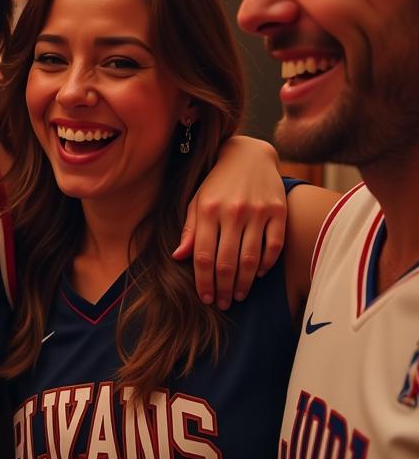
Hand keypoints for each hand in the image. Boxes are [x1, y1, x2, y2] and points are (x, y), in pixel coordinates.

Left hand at [172, 135, 286, 308]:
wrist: (248, 155)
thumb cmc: (217, 183)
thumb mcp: (196, 201)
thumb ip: (190, 229)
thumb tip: (178, 257)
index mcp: (207, 210)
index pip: (203, 256)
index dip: (204, 282)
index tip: (205, 298)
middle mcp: (232, 212)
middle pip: (227, 262)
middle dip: (224, 288)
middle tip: (223, 303)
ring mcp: (257, 212)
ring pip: (251, 259)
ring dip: (245, 283)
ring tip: (239, 295)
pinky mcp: (278, 211)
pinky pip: (273, 246)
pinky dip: (267, 264)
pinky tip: (259, 274)